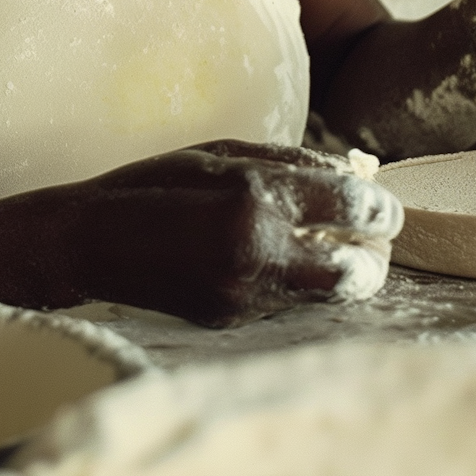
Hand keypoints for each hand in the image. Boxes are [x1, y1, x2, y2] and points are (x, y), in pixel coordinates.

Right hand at [67, 140, 402, 327]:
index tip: (384, 208)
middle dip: (372, 255)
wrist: (90, 244)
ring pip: (327, 296)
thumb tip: (351, 175)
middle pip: (356, 272)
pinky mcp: (232, 322)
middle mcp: (257, 252)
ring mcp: (245, 295)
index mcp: (254, 197)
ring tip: (331, 251)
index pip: (351, 206)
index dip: (380, 208)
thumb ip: (290, 163)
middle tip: (371, 239)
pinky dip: (296, 285)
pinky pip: (287, 304)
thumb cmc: (153, 185)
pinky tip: (279, 264)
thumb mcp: (221, 153)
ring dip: (339, 274)